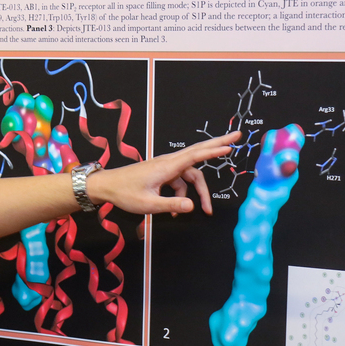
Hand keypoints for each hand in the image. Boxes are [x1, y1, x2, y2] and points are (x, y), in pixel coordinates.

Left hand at [87, 131, 240, 215]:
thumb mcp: (148, 204)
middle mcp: (168, 163)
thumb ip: (171, 205)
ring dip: (198, 191)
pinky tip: (178, 210)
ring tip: (206, 209)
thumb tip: (192, 206)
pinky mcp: (162, 172)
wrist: (106, 186)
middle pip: (197, 152)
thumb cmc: (124, 193)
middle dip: (218, 145)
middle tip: (238, 135)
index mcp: (166, 167)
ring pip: (190, 175)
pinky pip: (179, 182)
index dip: (213, 151)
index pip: (195, 156)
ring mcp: (165, 167)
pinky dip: (182, 194)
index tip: (230, 145)